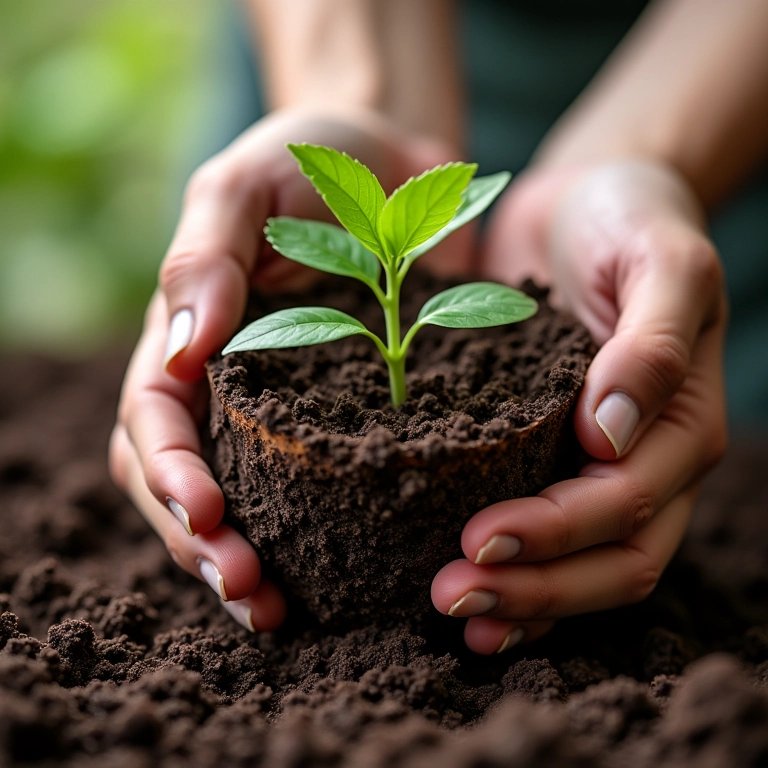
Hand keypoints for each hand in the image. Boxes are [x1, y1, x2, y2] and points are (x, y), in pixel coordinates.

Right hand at [109, 107, 467, 631]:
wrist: (398, 168)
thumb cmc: (314, 161)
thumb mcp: (247, 185)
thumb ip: (205, 257)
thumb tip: (176, 352)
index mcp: (191, 336)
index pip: (152, 420)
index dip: (168, 475)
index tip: (205, 518)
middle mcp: (231, 385)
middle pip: (187, 481)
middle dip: (203, 543)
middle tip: (248, 593)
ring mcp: (290, 409)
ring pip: (248, 502)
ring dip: (250, 562)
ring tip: (275, 612)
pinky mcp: (352, 418)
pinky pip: (324, 487)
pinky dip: (320, 538)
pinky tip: (338, 576)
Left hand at [431, 160, 726, 652]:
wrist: (588, 201)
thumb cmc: (630, 220)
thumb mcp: (661, 261)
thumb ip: (652, 344)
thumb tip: (612, 432)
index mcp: (681, 421)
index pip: (626, 505)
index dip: (557, 533)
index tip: (479, 537)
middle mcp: (644, 459)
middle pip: (608, 558)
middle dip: (534, 586)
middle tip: (452, 597)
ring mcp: (597, 465)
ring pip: (580, 566)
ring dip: (520, 598)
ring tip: (452, 612)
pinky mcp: (548, 453)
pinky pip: (546, 535)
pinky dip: (514, 574)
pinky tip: (473, 598)